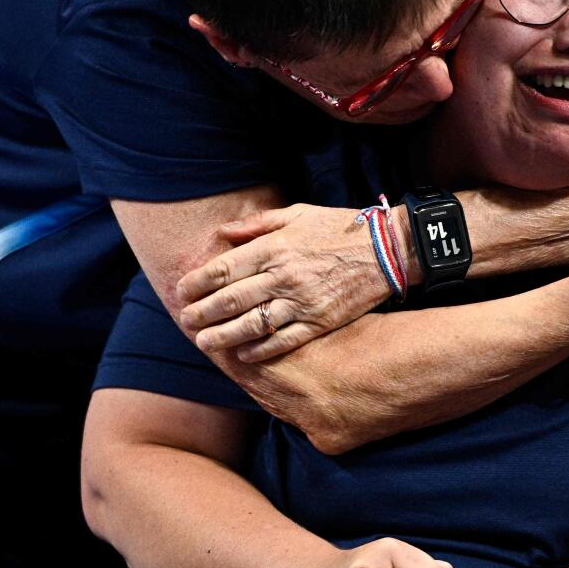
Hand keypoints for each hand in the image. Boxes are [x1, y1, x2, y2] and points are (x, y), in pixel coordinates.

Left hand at [175, 203, 398, 362]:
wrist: (386, 249)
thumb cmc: (337, 227)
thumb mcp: (297, 213)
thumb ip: (256, 224)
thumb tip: (222, 233)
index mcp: (274, 247)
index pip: (223, 269)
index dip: (197, 283)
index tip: (182, 292)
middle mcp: (284, 275)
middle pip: (231, 300)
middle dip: (202, 313)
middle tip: (185, 322)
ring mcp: (302, 301)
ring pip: (253, 324)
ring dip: (223, 336)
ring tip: (204, 343)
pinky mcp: (320, 321)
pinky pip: (284, 340)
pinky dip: (260, 350)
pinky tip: (243, 354)